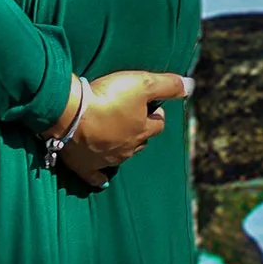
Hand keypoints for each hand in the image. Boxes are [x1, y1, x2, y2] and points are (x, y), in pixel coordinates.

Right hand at [60, 68, 191, 188]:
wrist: (71, 114)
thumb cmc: (108, 97)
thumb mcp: (142, 83)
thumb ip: (168, 85)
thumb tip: (191, 85)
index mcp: (142, 130)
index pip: (158, 124)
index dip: (156, 114)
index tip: (151, 106)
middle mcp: (128, 148)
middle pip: (141, 141)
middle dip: (139, 130)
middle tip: (131, 117)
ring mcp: (107, 159)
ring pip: (122, 156)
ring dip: (122, 146)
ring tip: (116, 137)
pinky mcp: (86, 165)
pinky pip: (95, 176)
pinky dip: (100, 177)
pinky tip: (103, 180)